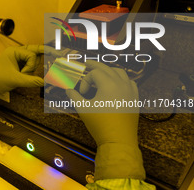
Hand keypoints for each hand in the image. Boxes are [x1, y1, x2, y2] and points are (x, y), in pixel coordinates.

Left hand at [0, 45, 48, 94]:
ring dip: (32, 68)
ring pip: (34, 59)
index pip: (31, 55)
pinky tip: (27, 74)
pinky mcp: (20, 63)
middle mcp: (17, 52)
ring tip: (23, 75)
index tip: (23, 74)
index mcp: (14, 51)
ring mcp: (19, 57)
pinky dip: (31, 69)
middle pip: (35, 52)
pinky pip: (31, 64)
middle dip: (41, 56)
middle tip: (58, 53)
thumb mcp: (15, 80)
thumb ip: (31, 81)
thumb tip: (44, 82)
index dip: (30, 66)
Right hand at [66, 60, 144, 179]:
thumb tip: (68, 90)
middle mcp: (121, 84)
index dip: (85, 81)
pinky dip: (122, 79)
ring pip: (120, 72)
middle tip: (87, 63)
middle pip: (107, 68)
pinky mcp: (134, 99)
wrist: (118, 140)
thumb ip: (74, 97)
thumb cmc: (100, 124)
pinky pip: (130, 82)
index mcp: (108, 84)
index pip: (94, 74)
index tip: (82, 93)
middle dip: (95, 66)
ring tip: (101, 74)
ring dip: (109, 71)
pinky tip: (116, 84)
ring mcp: (130, 90)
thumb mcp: (83, 109)